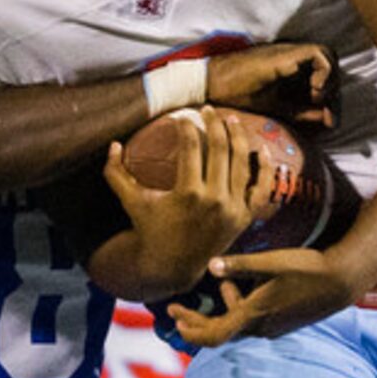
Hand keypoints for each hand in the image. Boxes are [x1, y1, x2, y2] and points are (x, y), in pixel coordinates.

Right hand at [103, 108, 260, 281]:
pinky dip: (264, 167)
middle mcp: (215, 200)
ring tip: (231, 120)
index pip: (191, 147)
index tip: (182, 117)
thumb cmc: (150, 229)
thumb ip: (117, 174)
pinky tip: (259, 148)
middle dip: (215, 123)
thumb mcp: (131, 202)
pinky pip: (261, 188)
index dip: (186, 126)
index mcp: (188, 193)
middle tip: (208, 111)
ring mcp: (234, 209)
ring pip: (242, 162)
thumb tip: (113, 144)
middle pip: (220, 148)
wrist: (174, 266)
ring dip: (239, 136)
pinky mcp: (245, 217)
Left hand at [170, 245, 368, 346]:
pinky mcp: (281, 322)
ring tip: (223, 282)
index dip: (191, 331)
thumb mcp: (270, 263)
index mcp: (254, 315)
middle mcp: (261, 328)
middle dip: (197, 321)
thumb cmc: (308, 269)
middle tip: (176, 309)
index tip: (175, 319)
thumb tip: (210, 265)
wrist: (342, 281)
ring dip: (225, 306)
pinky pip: (252, 318)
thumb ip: (239, 265)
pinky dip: (241, 305)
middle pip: (220, 331)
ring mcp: (272, 327)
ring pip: (238, 321)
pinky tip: (246, 285)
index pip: (214, 335)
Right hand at [209, 41, 336, 133]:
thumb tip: (330, 120)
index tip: (328, 120)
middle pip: (332, 63)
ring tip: (317, 98)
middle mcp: (295, 57)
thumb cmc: (240, 94)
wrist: (215, 84)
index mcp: (294, 68)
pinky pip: (318, 54)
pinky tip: (313, 91)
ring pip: (328, 54)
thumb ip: (304, 113)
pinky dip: (323, 72)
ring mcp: (291, 53)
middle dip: (335, 90)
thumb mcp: (280, 109)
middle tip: (325, 111)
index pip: (326, 74)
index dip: (332, 97)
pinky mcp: (287, 54)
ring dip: (330, 79)